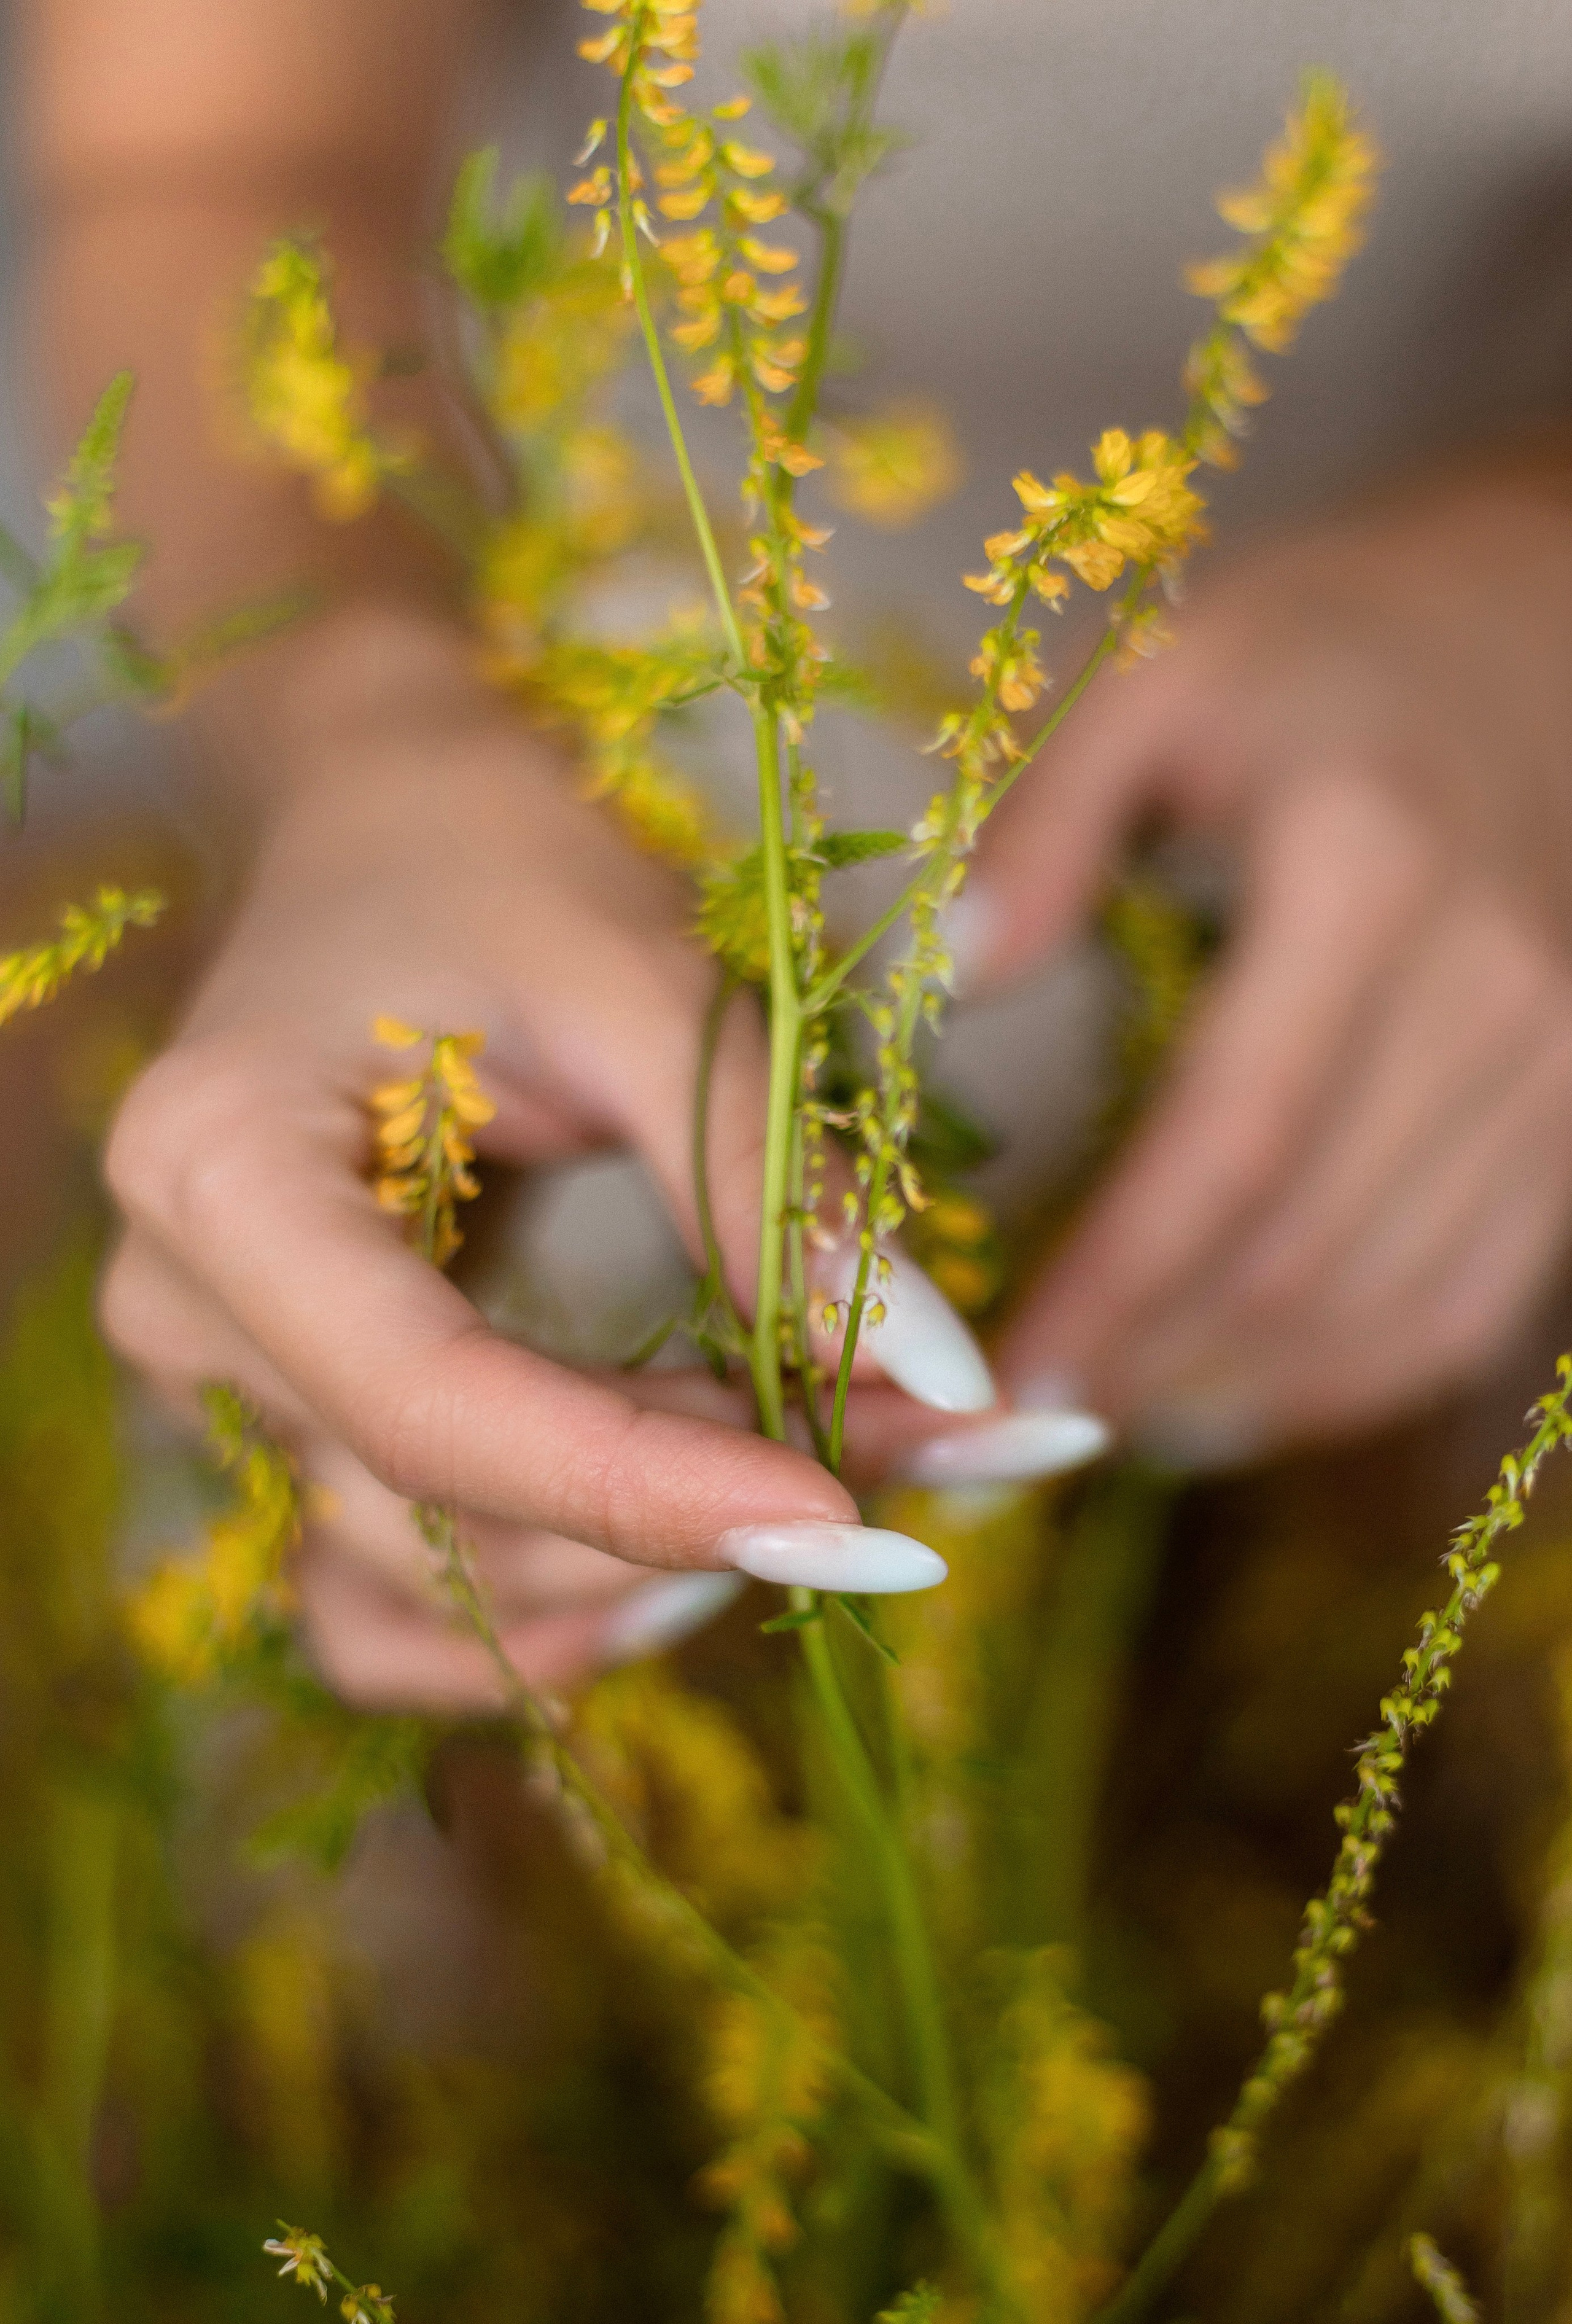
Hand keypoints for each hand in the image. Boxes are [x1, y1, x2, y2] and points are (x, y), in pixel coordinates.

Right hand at [104, 612, 977, 1710]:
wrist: (387, 817)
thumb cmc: (498, 855)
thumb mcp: (645, 982)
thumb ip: (772, 1188)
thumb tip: (950, 1385)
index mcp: (225, 1175)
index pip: (429, 1404)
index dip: (641, 1488)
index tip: (854, 1518)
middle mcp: (187, 1307)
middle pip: (443, 1511)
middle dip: (694, 1518)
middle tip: (921, 1467)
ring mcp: (221, 1378)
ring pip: (424, 1584)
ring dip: (639, 1567)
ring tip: (824, 1482)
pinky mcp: (287, 1410)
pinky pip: (388, 1596)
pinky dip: (544, 1595)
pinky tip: (686, 1554)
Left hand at [963, 475, 1571, 1461]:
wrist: (1540, 627)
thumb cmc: (1320, 656)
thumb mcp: (1159, 683)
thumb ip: (1044, 826)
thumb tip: (949, 978)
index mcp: (1367, 879)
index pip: (1232, 1142)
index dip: (1118, 1280)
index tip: (1005, 1365)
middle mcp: (1491, 991)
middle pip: (1313, 1246)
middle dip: (1159, 1362)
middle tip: (1025, 1422)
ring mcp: (1559, 1063)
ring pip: (1400, 1297)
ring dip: (1246, 1391)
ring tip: (1109, 1426)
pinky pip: (1477, 1292)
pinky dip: (1356, 1373)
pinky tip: (1242, 1399)